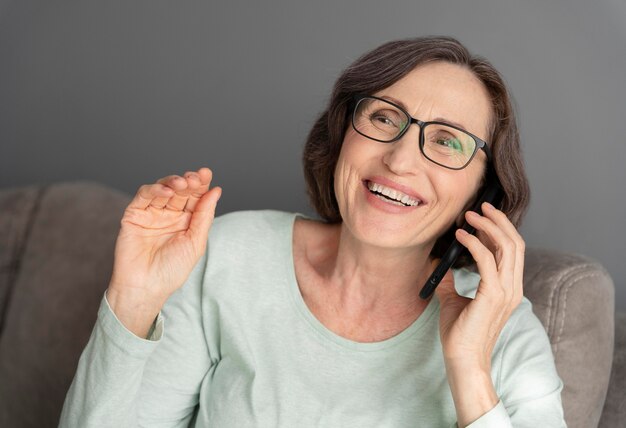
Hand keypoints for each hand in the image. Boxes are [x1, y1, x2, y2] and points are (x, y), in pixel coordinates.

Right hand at [108, 167, 221, 307]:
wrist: (146, 287)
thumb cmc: (172, 270)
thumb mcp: (195, 242)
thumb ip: (204, 216)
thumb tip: (216, 190)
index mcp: (187, 221)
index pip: (195, 197)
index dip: (201, 184)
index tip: (207, 174)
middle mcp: (170, 214)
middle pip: (181, 190)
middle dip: (189, 181)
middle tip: (196, 177)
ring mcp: (152, 213)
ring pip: (163, 189)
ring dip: (173, 182)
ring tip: (183, 183)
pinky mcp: (134, 214)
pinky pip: (144, 196)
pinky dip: (155, 190)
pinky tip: (167, 192)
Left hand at [433, 201, 524, 369]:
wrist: (463, 359)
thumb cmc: (460, 334)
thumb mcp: (452, 300)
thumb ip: (450, 280)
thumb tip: (438, 262)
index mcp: (508, 287)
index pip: (513, 249)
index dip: (499, 228)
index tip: (480, 216)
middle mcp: (512, 287)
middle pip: (515, 242)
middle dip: (498, 220)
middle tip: (480, 206)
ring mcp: (506, 291)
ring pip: (508, 246)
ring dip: (489, 226)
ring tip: (469, 215)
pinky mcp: (493, 295)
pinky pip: (487, 259)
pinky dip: (474, 243)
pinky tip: (460, 236)